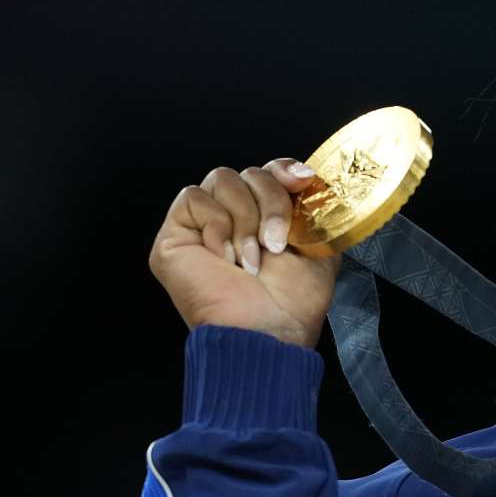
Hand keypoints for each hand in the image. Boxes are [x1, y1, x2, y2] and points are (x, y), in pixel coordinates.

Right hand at [149, 158, 341, 348]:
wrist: (268, 327)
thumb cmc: (294, 300)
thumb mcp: (319, 246)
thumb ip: (314, 209)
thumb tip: (309, 177)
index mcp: (267, 217)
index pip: (270, 171)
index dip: (284, 169)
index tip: (303, 181)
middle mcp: (235, 217)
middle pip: (250, 172)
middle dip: (271, 203)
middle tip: (276, 243)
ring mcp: (203, 224)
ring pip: (222, 178)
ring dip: (245, 220)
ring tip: (251, 259)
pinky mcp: (175, 234)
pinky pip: (193, 197)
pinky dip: (217, 225)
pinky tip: (225, 258)